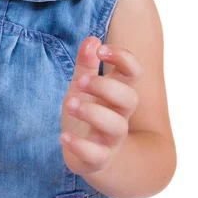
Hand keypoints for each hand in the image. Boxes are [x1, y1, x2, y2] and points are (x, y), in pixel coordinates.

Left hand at [60, 37, 142, 175]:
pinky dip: (79, 145)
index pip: (134, 72)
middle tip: (80, 82)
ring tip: (70, 104)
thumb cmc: (89, 114)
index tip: (101, 50)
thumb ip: (86, 65)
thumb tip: (92, 39)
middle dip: (105, 86)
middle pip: (129, 98)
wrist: (93, 158)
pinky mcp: (98, 159)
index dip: (123, 58)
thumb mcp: (83, 87)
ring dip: (92, 113)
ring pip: (116, 126)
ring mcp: (111, 139)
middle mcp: (119, 115)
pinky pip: (96, 154)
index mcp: (117, 93)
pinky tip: (64, 136)